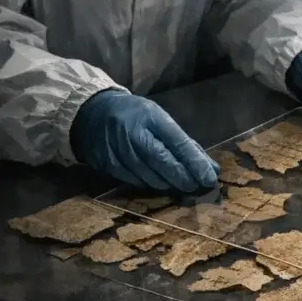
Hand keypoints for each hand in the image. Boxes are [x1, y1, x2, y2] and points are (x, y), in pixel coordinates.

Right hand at [70, 90, 218, 192]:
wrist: (91, 113)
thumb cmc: (134, 115)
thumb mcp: (159, 118)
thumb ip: (183, 142)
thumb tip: (209, 166)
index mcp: (151, 117)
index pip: (178, 143)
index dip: (195, 163)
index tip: (210, 177)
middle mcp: (134, 134)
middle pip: (164, 163)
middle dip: (184, 179)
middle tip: (198, 187)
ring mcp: (119, 151)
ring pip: (150, 177)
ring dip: (169, 185)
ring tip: (183, 187)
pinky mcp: (108, 165)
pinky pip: (134, 182)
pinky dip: (151, 185)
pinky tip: (161, 185)